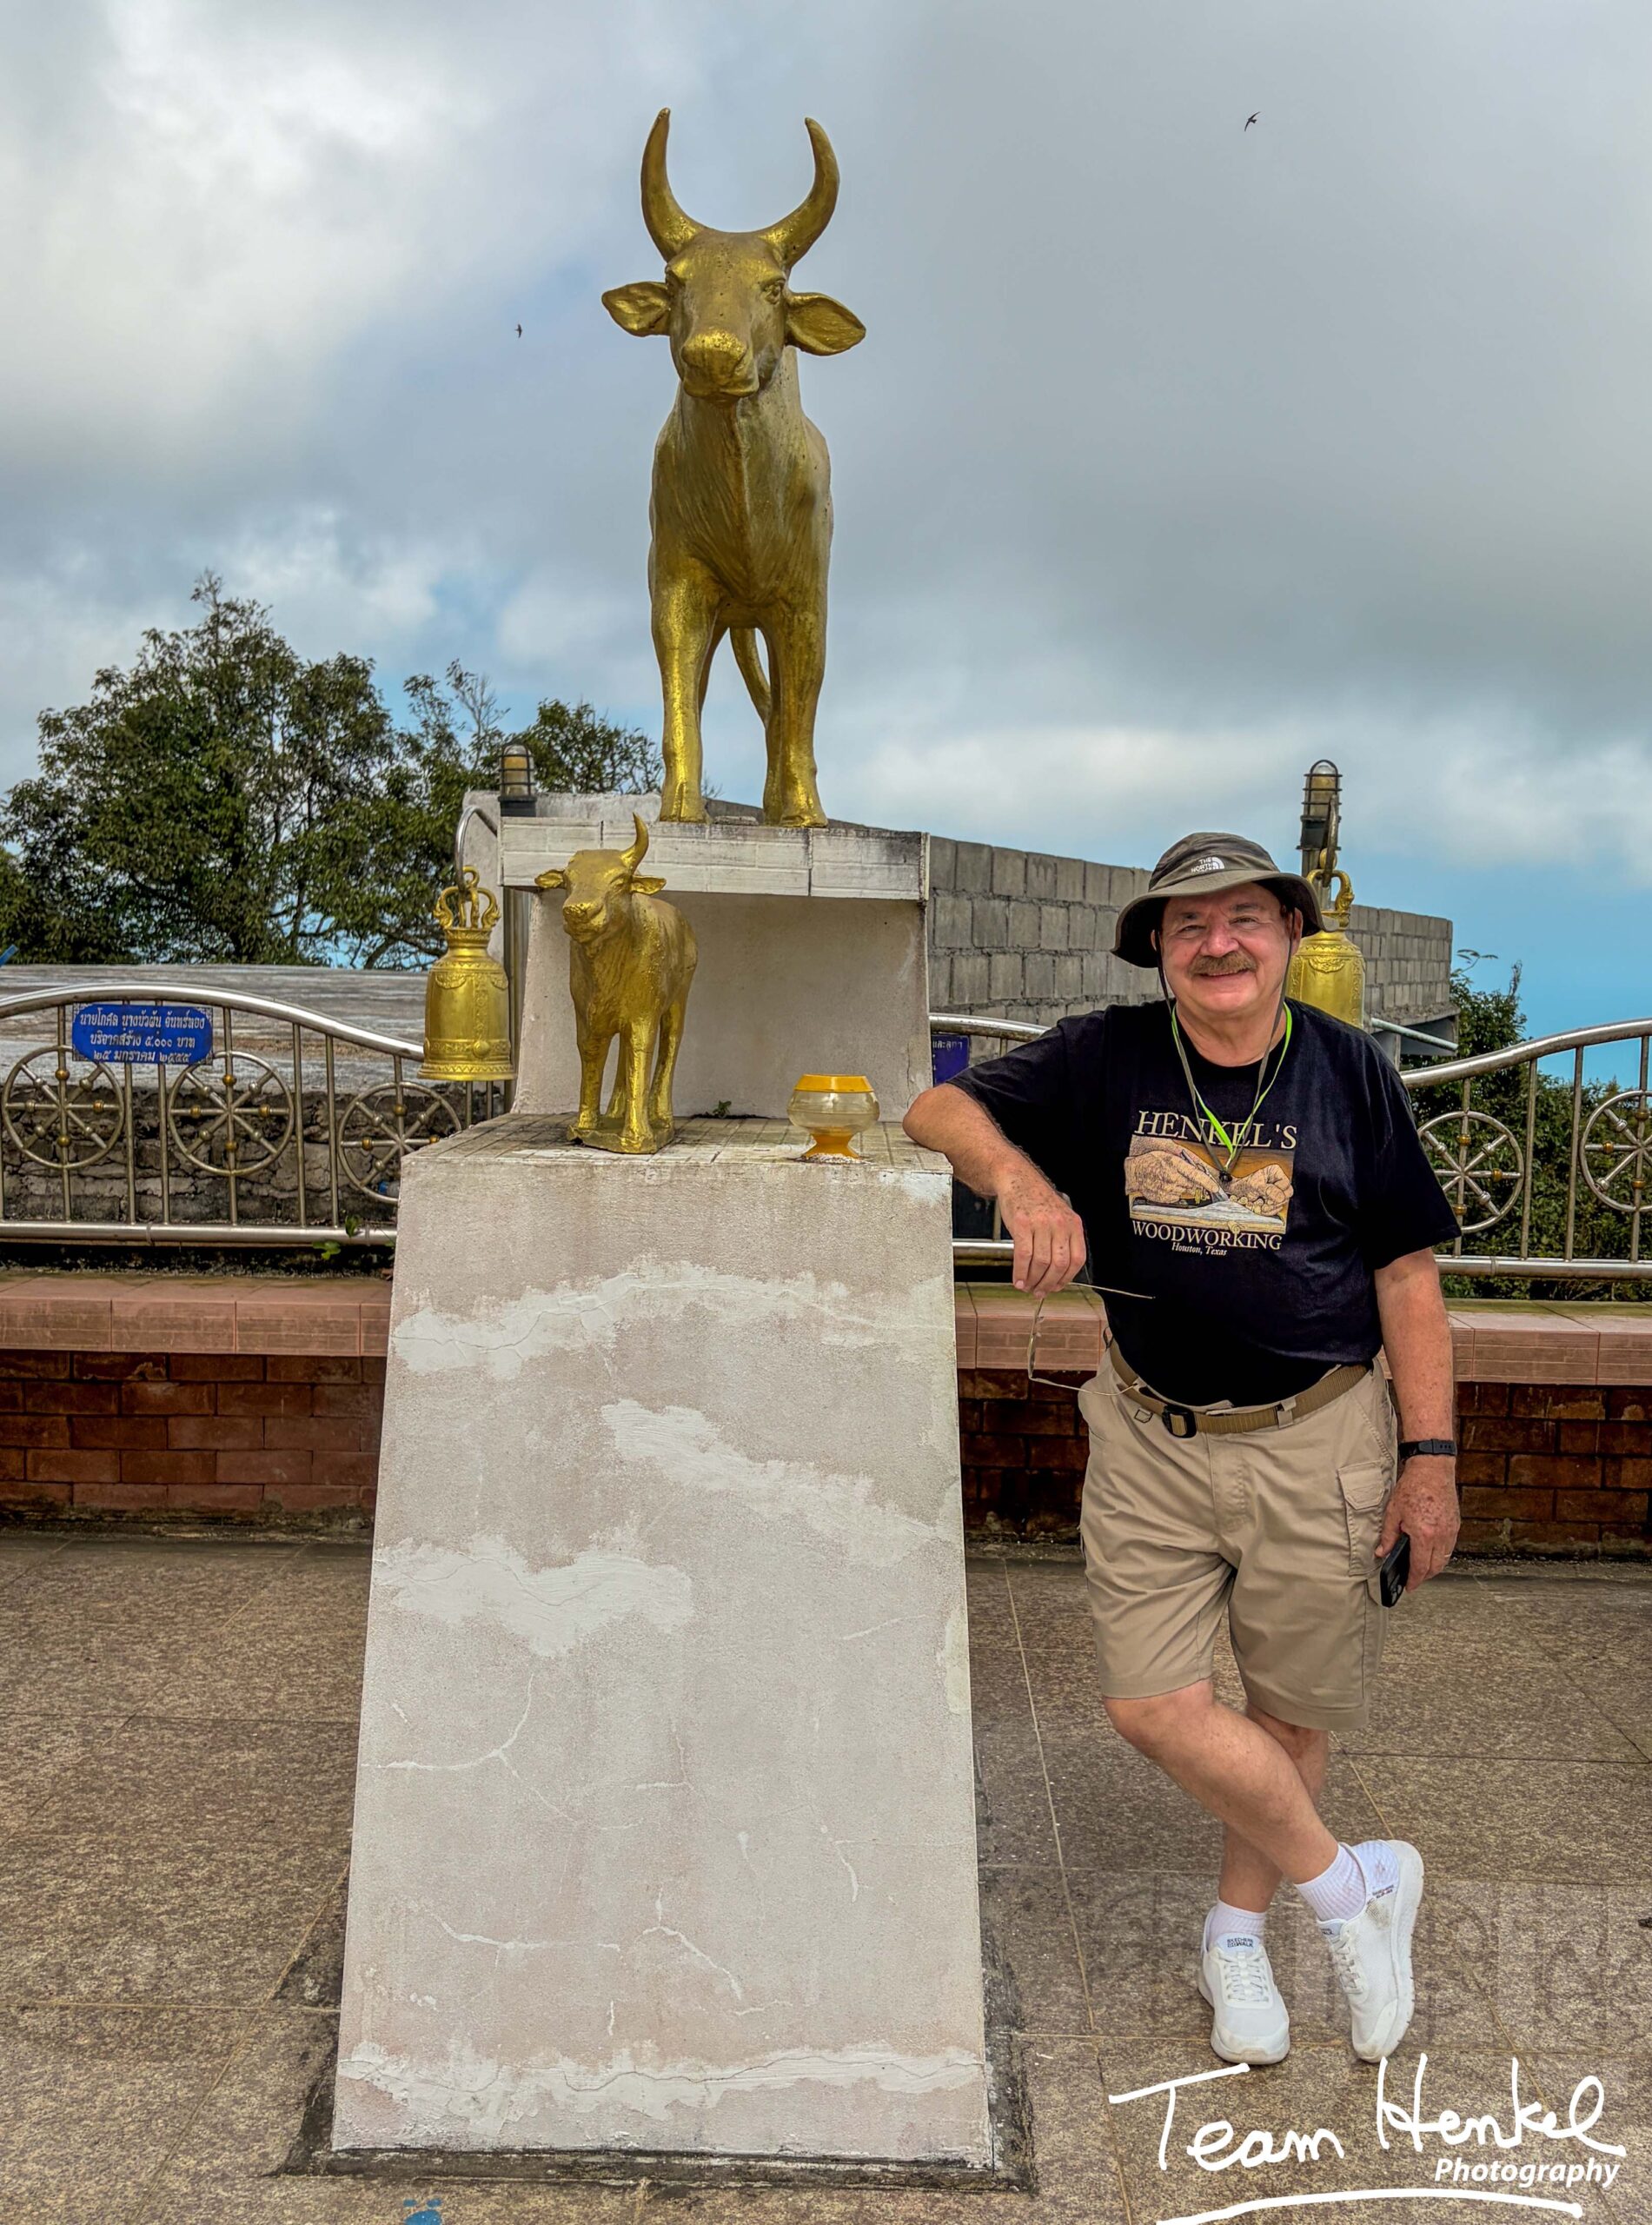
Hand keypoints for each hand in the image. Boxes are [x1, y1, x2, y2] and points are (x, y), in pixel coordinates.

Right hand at [998, 1168, 1086, 1295]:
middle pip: (1059, 1264)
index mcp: (1073, 1224)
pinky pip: (1024, 1255)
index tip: (1056, 1287)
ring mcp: (1041, 1223)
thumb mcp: (1058, 1217)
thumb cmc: (1036, 1200)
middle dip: (1049, 1284)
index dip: (1066, 1279)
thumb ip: (1061, 1241)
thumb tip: (1056, 1274)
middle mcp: (1060, 1224)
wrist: (1017, 1179)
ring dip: (1033, 1280)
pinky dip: (1020, 1271)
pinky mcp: (1022, 1224)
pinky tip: (1017, 1278)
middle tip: (1039, 1292)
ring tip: (1026, 1286)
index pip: (1077, 1260)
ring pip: (1041, 1262)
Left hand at [1378, 1456, 1458, 1588]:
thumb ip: (1388, 1536)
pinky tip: (1431, 1551)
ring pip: (1444, 1559)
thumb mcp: (1393, 1512)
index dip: (1414, 1580)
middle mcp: (1440, 1536)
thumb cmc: (1413, 1487)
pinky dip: (1441, 1554)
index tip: (1409, 1586)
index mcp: (1423, 1534)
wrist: (1432, 1469)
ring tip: (1421, 1567)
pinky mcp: (1455, 1525)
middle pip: (1435, 1567)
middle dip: (1424, 1577)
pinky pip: (1449, 1547)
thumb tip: (1382, 1552)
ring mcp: (1451, 1531)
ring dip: (1433, 1567)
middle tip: (1413, 1579)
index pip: (1420, 1567)